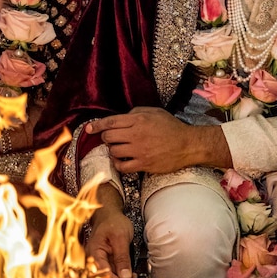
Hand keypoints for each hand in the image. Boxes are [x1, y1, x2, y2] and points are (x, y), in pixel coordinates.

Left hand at [86, 107, 230, 173]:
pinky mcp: (144, 164)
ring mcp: (140, 151)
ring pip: (113, 151)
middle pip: (109, 137)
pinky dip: (118, 164)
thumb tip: (121, 117)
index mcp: (139, 120)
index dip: (96, 125)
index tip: (88, 128)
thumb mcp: (154, 112)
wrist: (188, 145)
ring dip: (113, 150)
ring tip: (120, 149)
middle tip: (112, 139)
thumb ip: (136, 112)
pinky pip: (122, 166)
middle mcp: (137, 134)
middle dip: (106, 138)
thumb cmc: (172, 127)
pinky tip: (122, 161)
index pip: (110, 122)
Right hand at [87, 203, 133, 277]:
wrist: (110, 214)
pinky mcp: (105, 261)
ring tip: (134, 276)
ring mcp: (100, 260)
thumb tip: (125, 276)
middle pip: (105, 277)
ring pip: (110, 276)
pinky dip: (121, 273)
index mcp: (94, 253)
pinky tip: (129, 273)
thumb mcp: (120, 237)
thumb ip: (122, 257)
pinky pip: (112, 271)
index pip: (102, 273)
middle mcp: (94, 259)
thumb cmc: (112, 222)